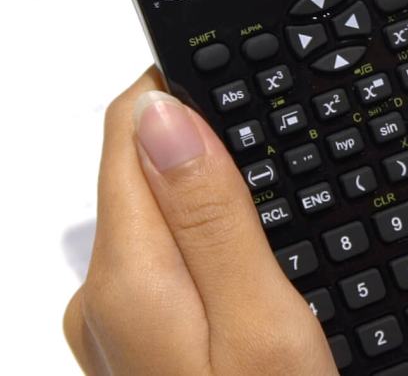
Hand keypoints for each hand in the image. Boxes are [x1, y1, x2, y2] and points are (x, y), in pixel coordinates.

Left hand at [63, 69, 336, 374]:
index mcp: (127, 276)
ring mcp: (121, 318)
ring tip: (285, 216)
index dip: (191, 88)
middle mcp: (105, 294)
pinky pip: (172, 255)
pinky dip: (212, 238)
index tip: (251, 82)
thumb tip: (164, 112)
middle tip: (291, 157)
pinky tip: (259, 262)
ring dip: (217, 194)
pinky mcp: (145, 335)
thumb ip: (212, 217)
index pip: (131, 127)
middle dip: (214, 144)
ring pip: (165, 211)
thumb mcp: (260, 321)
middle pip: (147, 167)